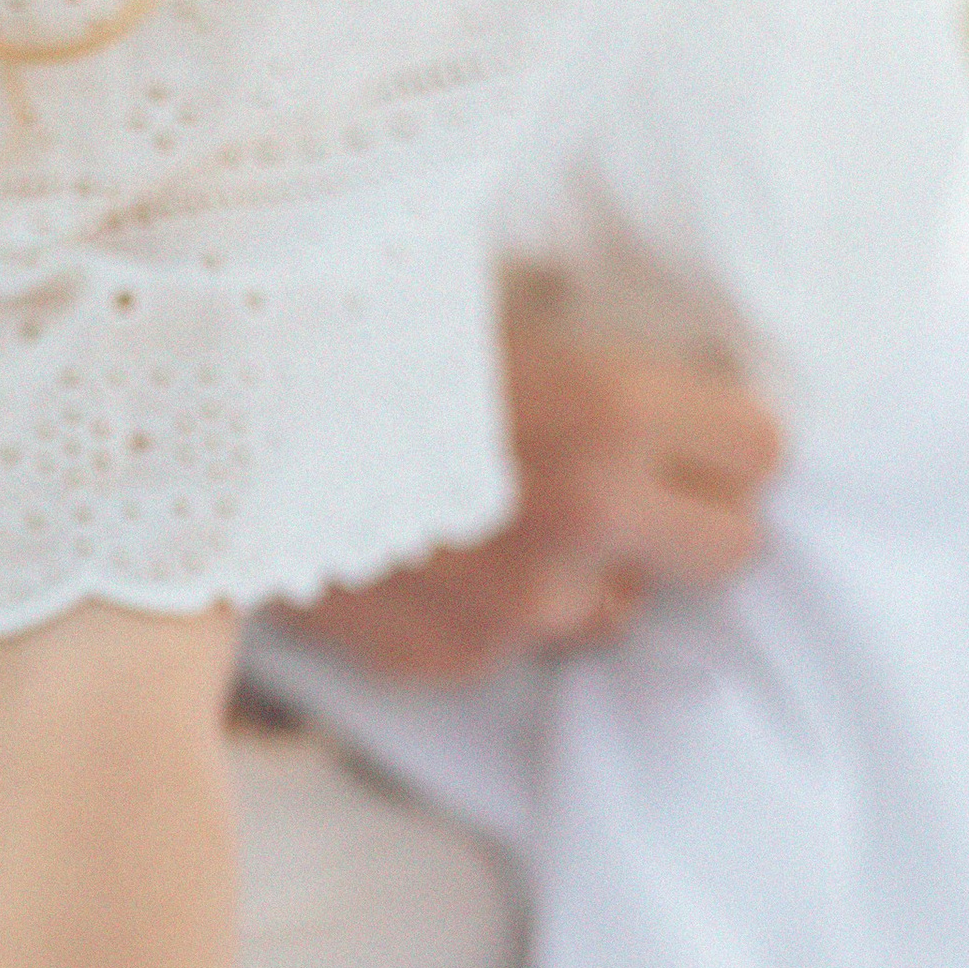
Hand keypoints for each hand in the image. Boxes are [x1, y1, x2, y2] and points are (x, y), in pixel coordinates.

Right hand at [297, 313, 782, 684]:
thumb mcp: (486, 306)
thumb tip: (676, 381)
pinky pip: (524, 641)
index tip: (684, 430)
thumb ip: (591, 358)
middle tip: (623, 482)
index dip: (722, 438)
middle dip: (685, 517)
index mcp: (613, 412)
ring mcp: (527, 608)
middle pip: (730, 549)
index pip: (763, 451)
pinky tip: (435, 552)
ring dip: (586, 570)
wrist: (205, 438)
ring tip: (500, 512)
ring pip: (620, 605)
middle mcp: (590, 521)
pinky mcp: (463, 661)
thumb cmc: (350, 339)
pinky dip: (499, 608)